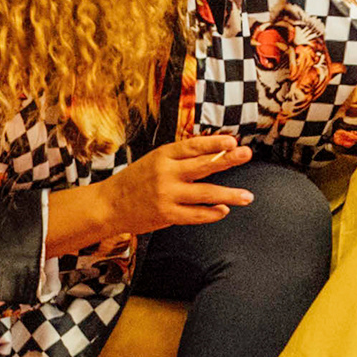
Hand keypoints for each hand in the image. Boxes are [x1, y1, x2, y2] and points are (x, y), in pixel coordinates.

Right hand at [102, 133, 254, 236]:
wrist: (109, 205)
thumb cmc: (136, 180)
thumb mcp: (155, 160)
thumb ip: (180, 157)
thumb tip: (214, 150)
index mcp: (163, 156)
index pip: (193, 146)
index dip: (214, 143)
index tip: (233, 141)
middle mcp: (166, 173)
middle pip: (203, 165)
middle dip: (227, 160)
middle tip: (247, 154)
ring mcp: (167, 195)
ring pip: (205, 193)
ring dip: (229, 195)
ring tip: (247, 196)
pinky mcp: (166, 214)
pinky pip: (196, 215)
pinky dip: (212, 213)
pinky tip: (224, 210)